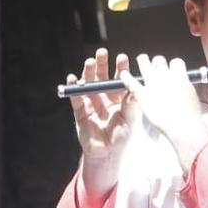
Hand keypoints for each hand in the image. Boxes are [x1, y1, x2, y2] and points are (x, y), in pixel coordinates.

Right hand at [66, 49, 134, 197]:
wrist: (106, 154)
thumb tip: (134, 89)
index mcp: (118, 98)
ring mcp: (91, 103)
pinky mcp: (80, 112)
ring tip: (90, 62)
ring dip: (88, 73)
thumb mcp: (128, 121)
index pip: (119, 80)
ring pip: (88, 84)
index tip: (122, 57)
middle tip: (102, 53)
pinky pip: (76, 98)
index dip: (120, 69)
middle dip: (101, 65)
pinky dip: (74, 88)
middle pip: (101, 78)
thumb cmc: (120, 137)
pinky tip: (73, 78)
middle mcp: (104, 98)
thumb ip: (130, 106)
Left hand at [120, 54, 207, 167]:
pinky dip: (126, 78)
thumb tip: (183, 86)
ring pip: (144, 63)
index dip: (174, 65)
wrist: (182, 124)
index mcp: (179, 76)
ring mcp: (152, 84)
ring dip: (142, 61)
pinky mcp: (142, 95)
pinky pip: (131, 82)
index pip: (176, 62)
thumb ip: (185, 87)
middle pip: (159, 60)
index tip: (173, 69)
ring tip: (141, 60)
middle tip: (156, 64)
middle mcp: (165, 76)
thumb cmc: (190, 114)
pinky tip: (124, 75)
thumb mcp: (191, 95)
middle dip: (158, 62)